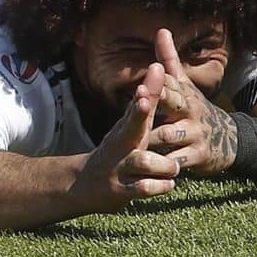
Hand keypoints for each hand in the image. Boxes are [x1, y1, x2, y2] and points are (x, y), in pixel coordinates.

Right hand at [75, 64, 179, 208]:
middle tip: (142, 101)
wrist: (84, 184)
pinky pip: (142, 188)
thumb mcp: (131, 125)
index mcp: (128, 128)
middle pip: (131, 127)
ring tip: (173, 166)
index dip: (147, 91)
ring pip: (143, 161)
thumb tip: (158, 65)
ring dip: (162, 164)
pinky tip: (168, 184)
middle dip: (137, 114)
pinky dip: (158, 186)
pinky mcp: (121, 190)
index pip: (138, 105)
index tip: (156, 68)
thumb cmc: (118, 149)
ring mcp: (120, 167)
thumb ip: (147, 100)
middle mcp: (123, 145)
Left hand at [149, 27, 236, 176]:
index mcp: (184, 93)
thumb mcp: (186, 85)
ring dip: (151, 140)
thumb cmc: (195, 110)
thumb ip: (169, 60)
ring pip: (168, 135)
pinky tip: (146, 169)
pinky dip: (162, 166)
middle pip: (170, 104)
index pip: (168, 82)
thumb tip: (161, 29)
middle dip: (155, 103)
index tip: (141, 81)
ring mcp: (194, 133)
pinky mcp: (197, 156)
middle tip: (139, 103)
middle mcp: (190, 110)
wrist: (228, 140)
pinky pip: (175, 161)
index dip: (155, 81)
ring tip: (131, 143)